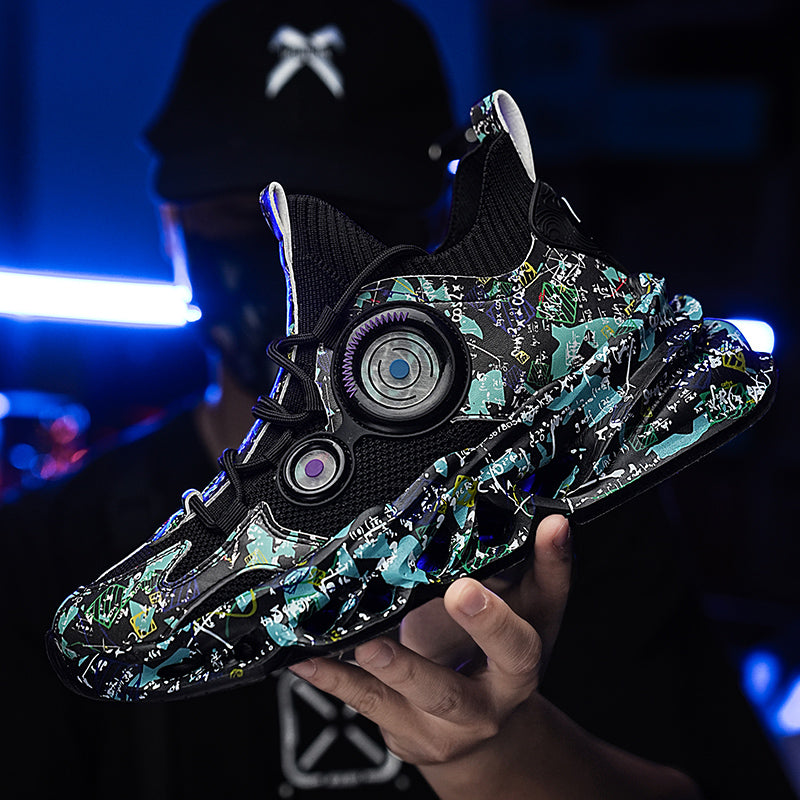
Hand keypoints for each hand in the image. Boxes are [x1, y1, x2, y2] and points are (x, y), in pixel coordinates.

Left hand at [287, 514, 571, 765]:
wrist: (487, 726)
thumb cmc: (507, 659)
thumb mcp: (534, 614)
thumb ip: (544, 567)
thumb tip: (552, 521)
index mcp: (516, 673)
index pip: (514, 649)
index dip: (492, 621)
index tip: (466, 587)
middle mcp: (478, 709)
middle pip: (453, 691)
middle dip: (416, 662)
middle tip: (421, 609)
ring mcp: (435, 727)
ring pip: (402, 701)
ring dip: (377, 670)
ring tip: (357, 643)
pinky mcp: (400, 729)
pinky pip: (364, 703)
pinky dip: (333, 678)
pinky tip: (307, 659)